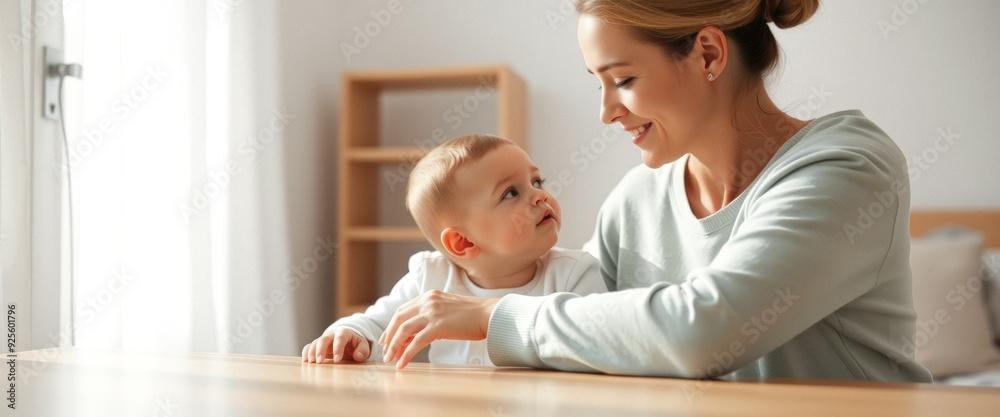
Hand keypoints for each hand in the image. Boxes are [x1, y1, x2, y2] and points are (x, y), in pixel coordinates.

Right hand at [301, 328, 370, 363]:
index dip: (338, 348)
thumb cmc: (356, 344)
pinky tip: (305, 361)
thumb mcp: (363, 346)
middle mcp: (332, 335)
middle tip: (319, 361)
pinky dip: (306, 353)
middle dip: (321, 350)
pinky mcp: (318, 345)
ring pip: (315, 343)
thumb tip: (358, 356)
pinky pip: (309, 346)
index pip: (340, 338)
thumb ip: (362, 350)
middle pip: (324, 339)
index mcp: (344, 333)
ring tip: (311, 362)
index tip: (337, 360)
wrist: (348, 340)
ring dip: (311, 352)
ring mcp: (323, 340)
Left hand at [378, 290, 498, 368]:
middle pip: (399, 318)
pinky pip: (416, 342)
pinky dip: (406, 354)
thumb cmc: (472, 316)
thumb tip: (415, 335)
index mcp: (429, 296)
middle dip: (389, 336)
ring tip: (390, 359)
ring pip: (404, 330)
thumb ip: (430, 318)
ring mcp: (432, 313)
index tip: (387, 337)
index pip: (403, 310)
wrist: (489, 314)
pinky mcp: (438, 326)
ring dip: (394, 346)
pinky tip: (402, 363)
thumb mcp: (446, 311)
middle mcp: (428, 301)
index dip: (392, 325)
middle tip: (384, 350)